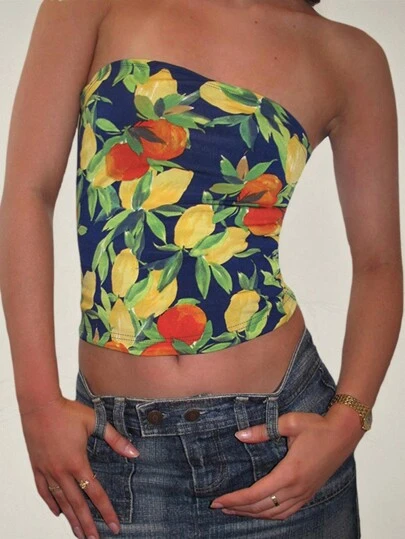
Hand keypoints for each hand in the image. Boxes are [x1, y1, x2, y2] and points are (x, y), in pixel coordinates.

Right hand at [20, 396, 139, 538]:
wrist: (39, 405)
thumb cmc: (68, 411)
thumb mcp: (95, 422)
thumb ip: (115, 439)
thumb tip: (134, 452)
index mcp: (77, 462)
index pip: (95, 493)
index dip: (106, 510)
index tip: (114, 525)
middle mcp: (62, 471)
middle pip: (77, 504)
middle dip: (87, 524)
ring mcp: (47, 470)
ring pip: (60, 501)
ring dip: (70, 519)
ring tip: (78, 534)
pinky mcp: (37, 466)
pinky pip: (44, 490)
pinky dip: (51, 503)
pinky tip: (57, 512)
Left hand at [210, 411, 362, 520]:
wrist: (343, 433)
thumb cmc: (317, 426)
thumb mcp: (289, 422)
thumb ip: (263, 430)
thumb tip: (239, 435)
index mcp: (290, 472)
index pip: (256, 494)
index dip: (235, 499)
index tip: (217, 500)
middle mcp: (297, 488)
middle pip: (262, 507)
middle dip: (239, 508)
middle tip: (218, 506)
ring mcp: (304, 493)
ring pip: (274, 513)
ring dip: (252, 514)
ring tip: (234, 510)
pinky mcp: (309, 493)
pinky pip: (286, 511)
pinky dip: (269, 515)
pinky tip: (260, 510)